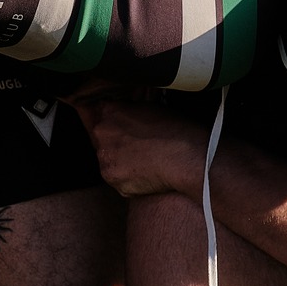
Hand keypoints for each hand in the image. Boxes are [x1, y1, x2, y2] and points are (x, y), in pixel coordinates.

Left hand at [75, 99, 207, 198]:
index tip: (125, 129)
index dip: (115, 121)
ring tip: (145, 162)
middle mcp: (101, 131)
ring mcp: (104, 155)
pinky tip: (145, 174)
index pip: (100, 113)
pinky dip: (127, 178)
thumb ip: (131, 108)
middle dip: (115, 142)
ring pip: (107, 158)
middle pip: (101, 137)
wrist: (186, 158)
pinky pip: (115, 177)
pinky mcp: (110, 176)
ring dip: (119, 161)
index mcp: (110, 110)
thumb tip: (128, 109)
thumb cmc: (176, 131)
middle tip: (138, 148)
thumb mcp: (152, 107)